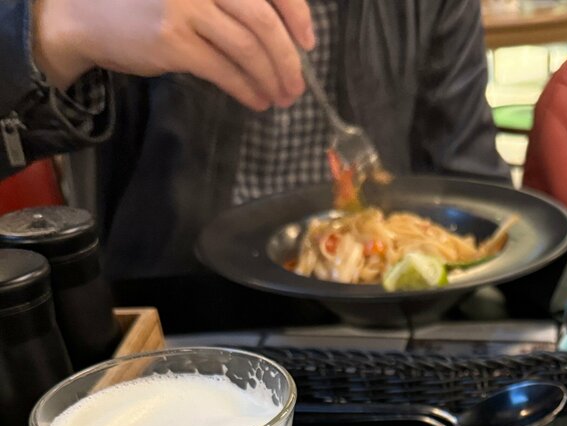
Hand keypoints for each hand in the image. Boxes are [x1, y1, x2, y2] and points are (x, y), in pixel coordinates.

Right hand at [33, 0, 313, 110]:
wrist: (85, 13)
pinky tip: (257, 100)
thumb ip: (227, 2)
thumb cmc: (144, 1)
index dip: (296, 14)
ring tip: (280, 97)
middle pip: (264, 21)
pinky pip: (225, 70)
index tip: (308, 41)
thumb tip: (280, 34)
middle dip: (288, 58)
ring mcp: (186, 7)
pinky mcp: (173, 41)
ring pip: (248, 48)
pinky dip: (248, 88)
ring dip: (271, 78)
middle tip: (297, 84)